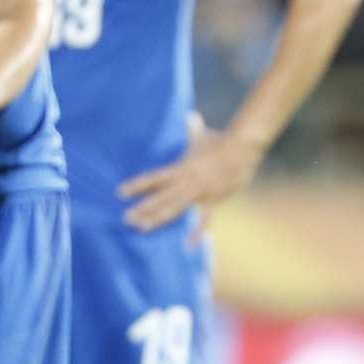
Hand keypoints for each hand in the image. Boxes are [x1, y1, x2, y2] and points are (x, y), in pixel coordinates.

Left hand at [118, 111, 264, 236]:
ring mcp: (199, 194)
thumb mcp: (203, 135)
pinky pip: (204, 221)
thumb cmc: (221, 141)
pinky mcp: (213, 201)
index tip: (120, 192)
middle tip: (126, 219)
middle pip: (160, 198)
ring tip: (143, 228)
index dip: (136, 186)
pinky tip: (188, 246)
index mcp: (181, 167)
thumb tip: (190, 117)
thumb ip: (193, 129)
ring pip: (175, 210)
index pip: (153, 178)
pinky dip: (197, 234)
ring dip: (158, 219)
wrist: (242, 149)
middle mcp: (186, 182)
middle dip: (142, 209)